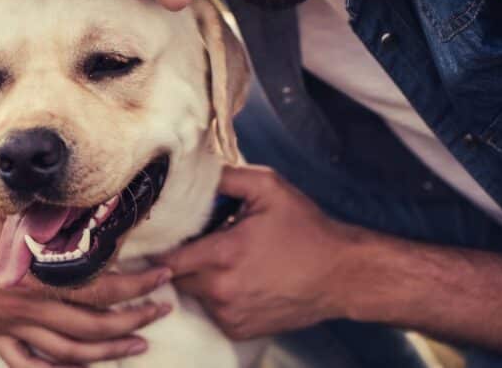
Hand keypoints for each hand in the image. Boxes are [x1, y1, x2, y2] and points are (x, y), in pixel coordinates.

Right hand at [0, 156, 172, 366]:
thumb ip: (56, 213)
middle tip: (162, 309)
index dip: (138, 286)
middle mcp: (24, 302)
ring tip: (138, 343)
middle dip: (135, 319)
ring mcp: (5, 320)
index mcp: (36, 271)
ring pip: (66, 352)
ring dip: (107, 350)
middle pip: (92, 325)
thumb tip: (101, 209)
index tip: (165, 275)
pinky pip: (24, 363)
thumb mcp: (18, 202)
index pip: (101, 289)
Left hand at [156, 164, 360, 340]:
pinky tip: (236, 278)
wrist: (341, 275)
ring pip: (192, 293)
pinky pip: (211, 310)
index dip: (160, 242)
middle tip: (197, 238)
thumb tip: (194, 172)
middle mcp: (221, 290)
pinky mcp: (239, 329)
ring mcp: (230, 314)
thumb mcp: (268, 188)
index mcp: (224, 254)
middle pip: (176, 274)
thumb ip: (226, 177)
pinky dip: (215, 296)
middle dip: (181, 257)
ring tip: (222, 257)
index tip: (160, 232)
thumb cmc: (306, 229)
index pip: (168, 255)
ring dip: (198, 276)